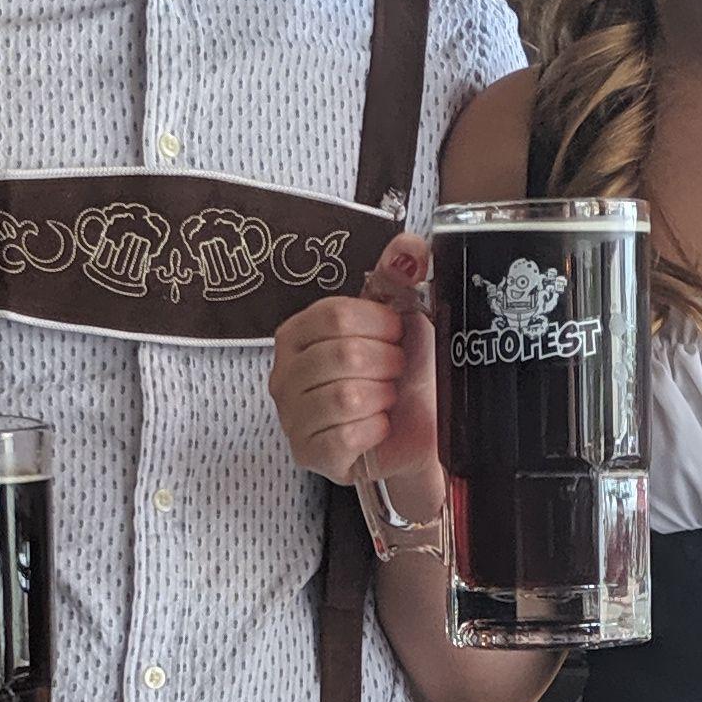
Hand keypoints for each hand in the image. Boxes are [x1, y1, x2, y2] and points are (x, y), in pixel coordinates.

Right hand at [271, 230, 437, 490]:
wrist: (417, 428)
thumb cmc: (402, 374)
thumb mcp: (402, 318)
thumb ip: (401, 276)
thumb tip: (410, 247)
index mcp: (298, 333)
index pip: (334, 315)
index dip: (379, 324)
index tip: (394, 333)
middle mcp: (284, 374)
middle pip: (343, 354)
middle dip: (386, 363)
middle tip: (394, 370)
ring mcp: (292, 417)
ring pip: (345, 397)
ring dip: (382, 396)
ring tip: (385, 397)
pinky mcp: (309, 454)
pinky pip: (346, 436)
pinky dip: (375, 429)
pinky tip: (377, 425)